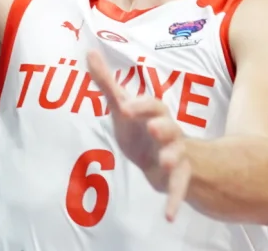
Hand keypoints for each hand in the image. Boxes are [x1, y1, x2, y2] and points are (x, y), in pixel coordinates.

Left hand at [86, 50, 191, 221]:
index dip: (141, 105)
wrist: (165, 159)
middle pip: (170, 127)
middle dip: (163, 126)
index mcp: (155, 114)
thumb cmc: (141, 129)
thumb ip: (106, 82)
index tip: (125, 106)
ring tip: (164, 163)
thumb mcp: (123, 107)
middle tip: (153, 127)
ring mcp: (175, 156)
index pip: (151, 105)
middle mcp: (169, 133)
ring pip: (178, 156)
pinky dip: (174, 202)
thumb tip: (89, 52)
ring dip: (171, 158)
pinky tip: (169, 216)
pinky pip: (178, 190)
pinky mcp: (176, 179)